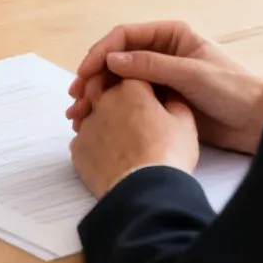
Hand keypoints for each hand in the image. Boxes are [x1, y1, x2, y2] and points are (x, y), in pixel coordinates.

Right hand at [65, 21, 262, 153]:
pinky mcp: (160, 100)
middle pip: (116, 58)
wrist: (257, 120)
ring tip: (78, 113)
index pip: (125, 36)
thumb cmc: (233, 89)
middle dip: (92, 76)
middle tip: (76, 97)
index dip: (101, 52)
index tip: (85, 72)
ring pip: (118, 81)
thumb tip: (112, 60)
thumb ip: (151, 65)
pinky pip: (128, 99)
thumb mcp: (191, 73)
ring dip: (96, 94)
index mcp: (170, 35)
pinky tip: (96, 121)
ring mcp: (159, 76)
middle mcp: (161, 52)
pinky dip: (110, 108)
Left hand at [69, 79, 198, 198]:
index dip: (138, 80)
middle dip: (110, 92)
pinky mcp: (78, 148)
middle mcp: (104, 101)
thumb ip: (174, 99)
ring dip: (100, 118)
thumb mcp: (184, 122)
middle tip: (126, 109)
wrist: (145, 191)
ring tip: (117, 135)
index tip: (144, 90)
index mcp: (131, 89)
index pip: (130, 72)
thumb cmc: (169, 154)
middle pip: (101, 86)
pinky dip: (93, 142)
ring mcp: (87, 125)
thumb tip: (168, 91)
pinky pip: (83, 138)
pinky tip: (107, 153)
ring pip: (89, 113)